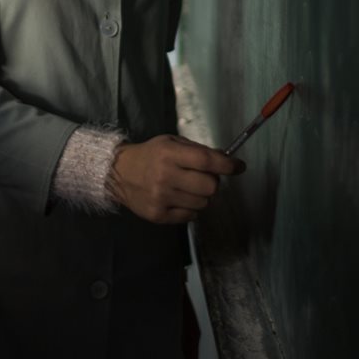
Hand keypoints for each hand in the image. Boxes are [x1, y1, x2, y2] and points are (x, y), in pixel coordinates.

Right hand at [108, 134, 243, 223]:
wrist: (120, 173)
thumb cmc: (151, 155)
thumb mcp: (171, 143)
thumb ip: (198, 151)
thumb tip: (226, 161)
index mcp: (169, 154)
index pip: (206, 161)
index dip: (227, 165)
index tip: (239, 166)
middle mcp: (165, 176)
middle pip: (210, 186)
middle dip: (212, 181)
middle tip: (203, 177)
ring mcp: (161, 198)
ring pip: (203, 203)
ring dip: (201, 195)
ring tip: (187, 187)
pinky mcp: (158, 215)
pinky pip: (191, 215)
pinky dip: (190, 207)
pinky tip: (178, 198)